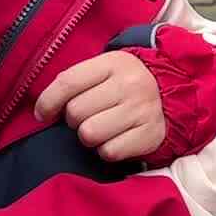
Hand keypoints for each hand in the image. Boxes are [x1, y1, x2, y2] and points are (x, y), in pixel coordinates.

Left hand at [34, 51, 165, 161]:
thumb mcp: (104, 70)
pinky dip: (107, 150)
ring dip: (90, 136)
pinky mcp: (150, 135)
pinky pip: (109, 152)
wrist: (172, 95)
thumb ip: (75, 83)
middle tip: (90, 116)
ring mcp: (142, 111)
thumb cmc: (125, 85)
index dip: (47, 101)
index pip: (67, 82)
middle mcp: (130, 85)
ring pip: (89, 134)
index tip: (42, 114)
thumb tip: (42, 111)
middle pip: (75, 112)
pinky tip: (117, 138)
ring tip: (102, 128)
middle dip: (75, 119)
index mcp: (113, 63)